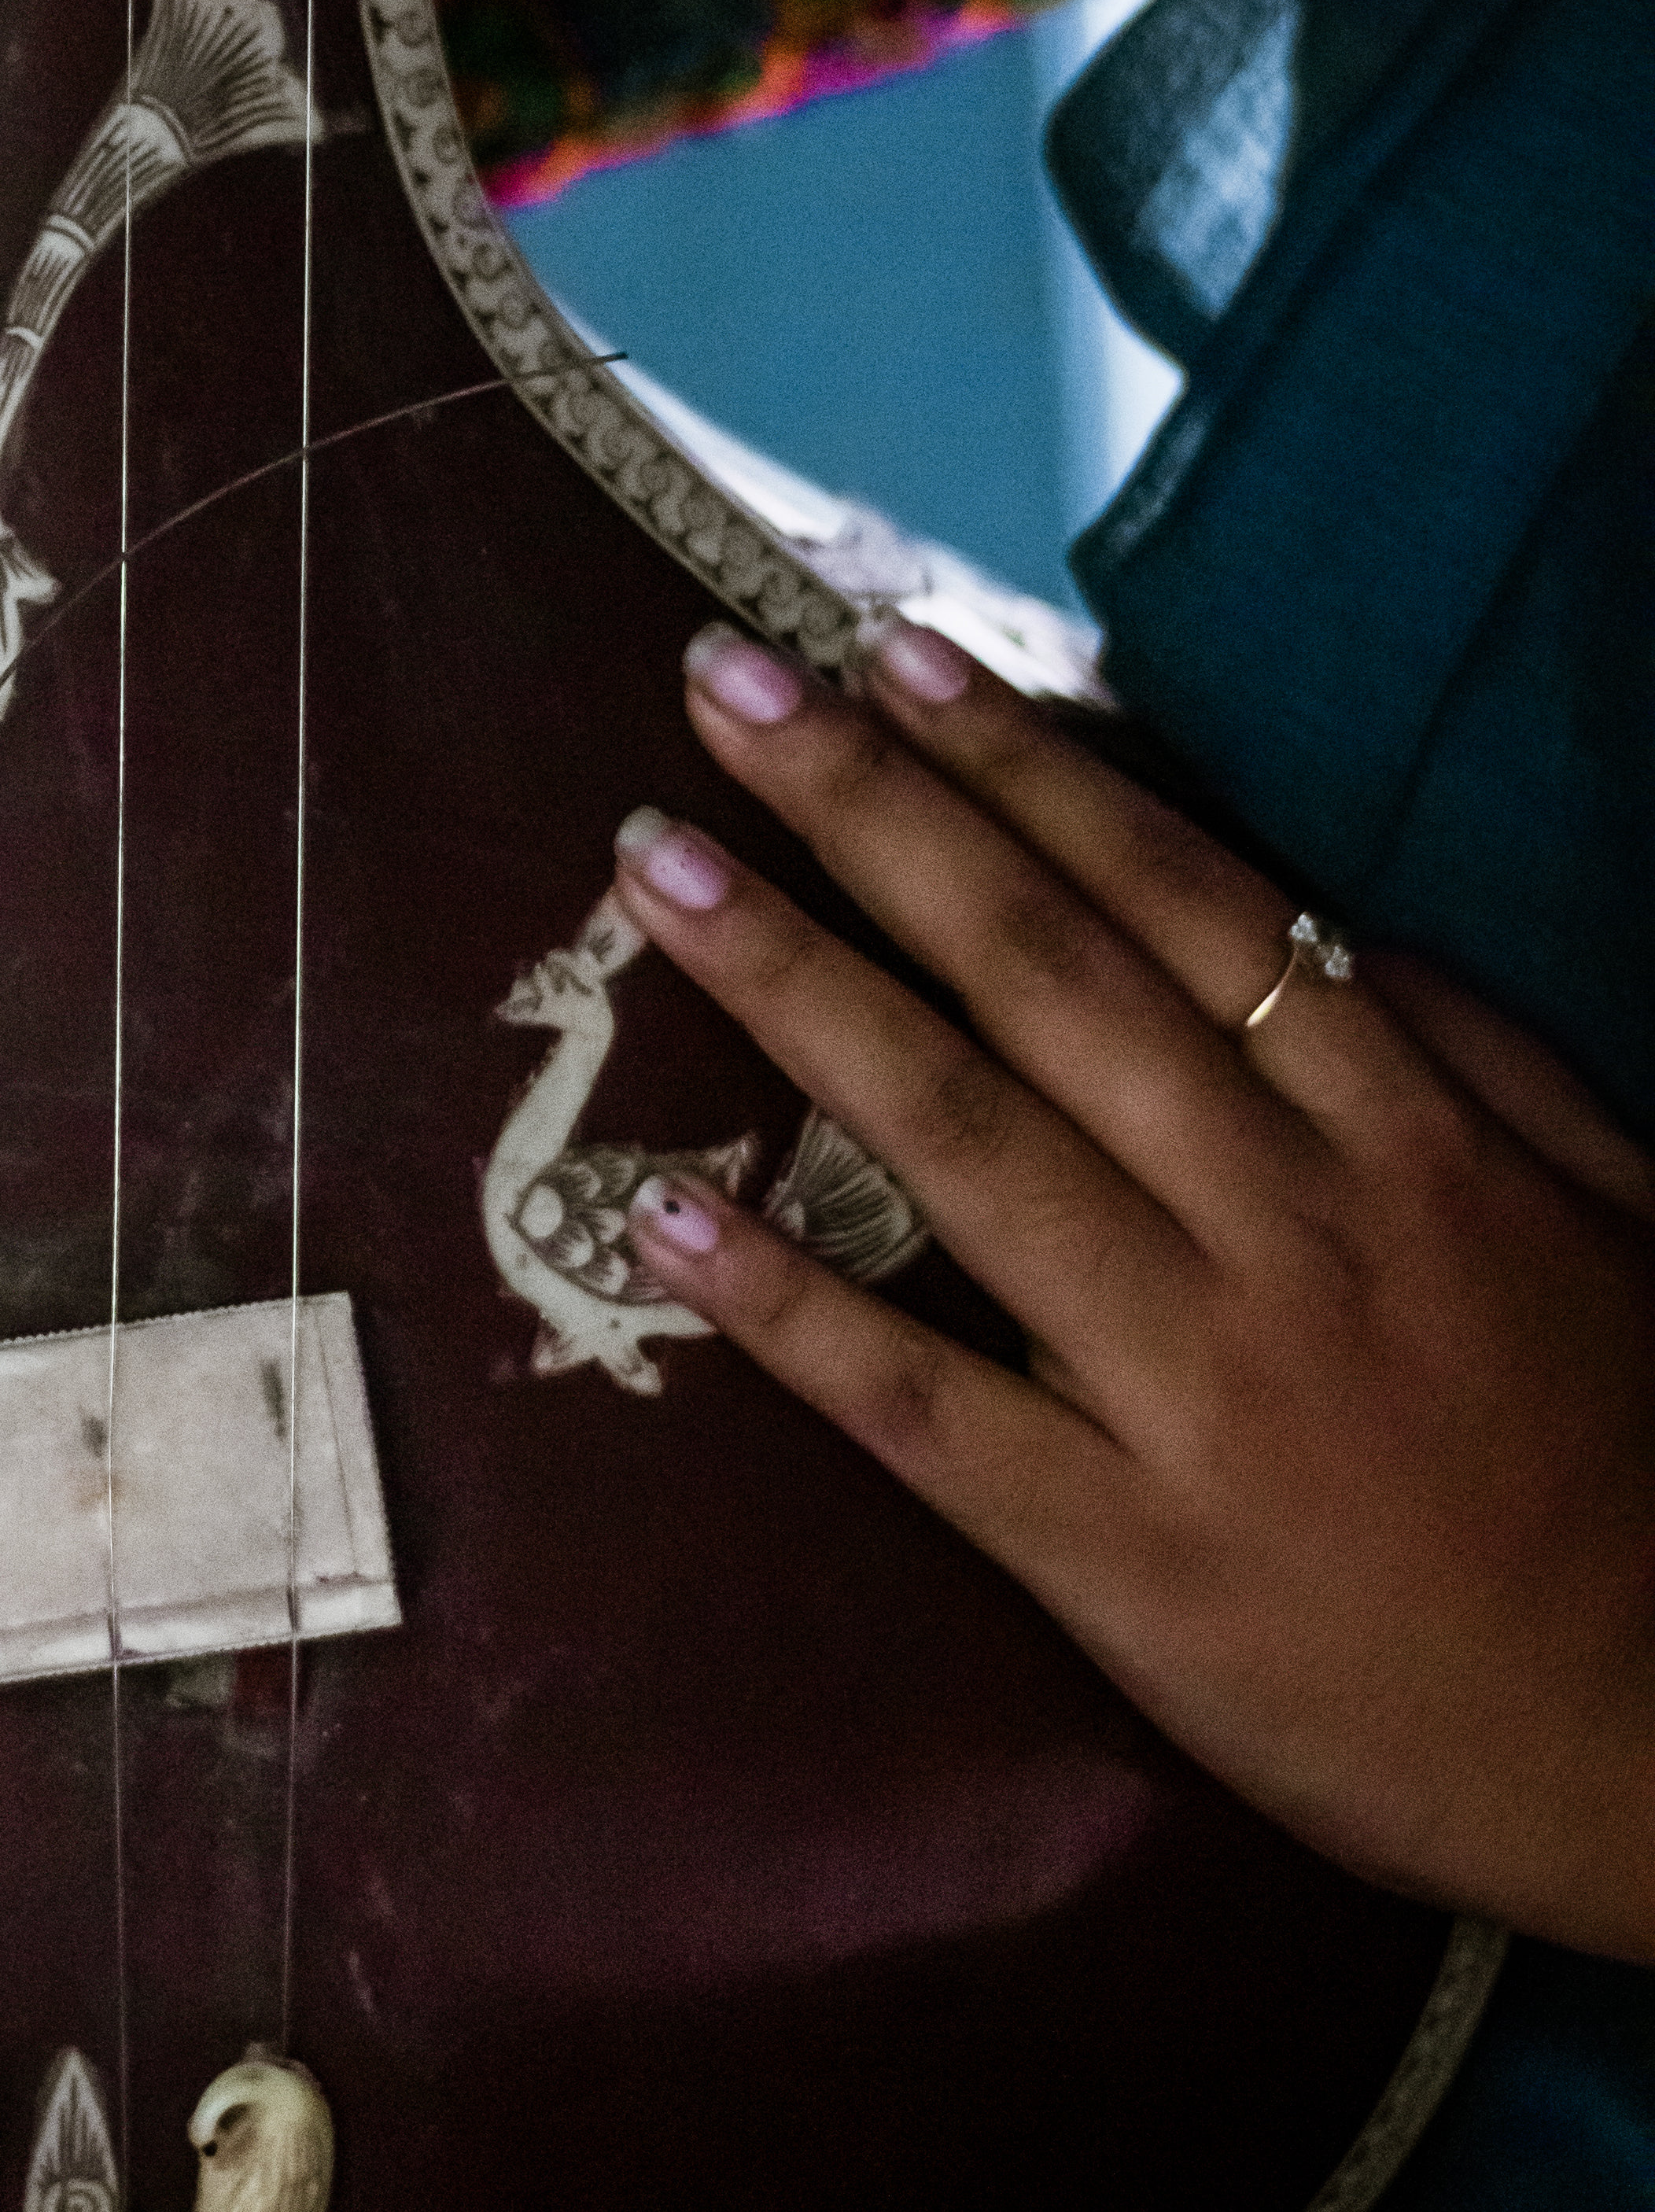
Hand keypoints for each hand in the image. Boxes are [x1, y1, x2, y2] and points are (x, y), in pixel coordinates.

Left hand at [608, 615, 1654, 1960]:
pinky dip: (791, 1310)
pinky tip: (662, 1210)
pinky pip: (927, 1409)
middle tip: (717, 684)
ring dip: (797, 988)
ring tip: (655, 866)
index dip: (1027, 772)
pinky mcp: (1125, 1556)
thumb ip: (1478, 1057)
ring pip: (964, 1142)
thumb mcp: (1616, 1212)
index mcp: (1399, 1134)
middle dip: (870, 814)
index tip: (890, 656)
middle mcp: (1282, 1226)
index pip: (1178, 902)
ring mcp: (1193, 1388)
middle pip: (1041, 976)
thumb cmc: (1638, 1466)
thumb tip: (1327, 926)